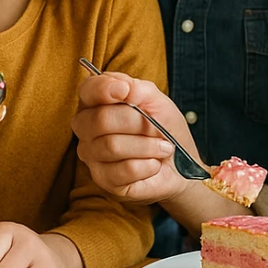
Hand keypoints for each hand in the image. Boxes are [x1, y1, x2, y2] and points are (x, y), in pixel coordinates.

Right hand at [72, 72, 197, 205]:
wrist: (180, 165)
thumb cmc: (164, 130)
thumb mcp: (158, 102)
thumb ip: (139, 89)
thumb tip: (123, 88)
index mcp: (98, 102)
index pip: (87, 90)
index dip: (103, 89)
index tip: (125, 91)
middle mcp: (87, 128)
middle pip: (100, 120)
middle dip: (137, 123)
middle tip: (157, 129)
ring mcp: (92, 155)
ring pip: (112, 146)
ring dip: (147, 146)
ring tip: (162, 148)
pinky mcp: (103, 179)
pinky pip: (124, 170)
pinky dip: (148, 165)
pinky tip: (153, 164)